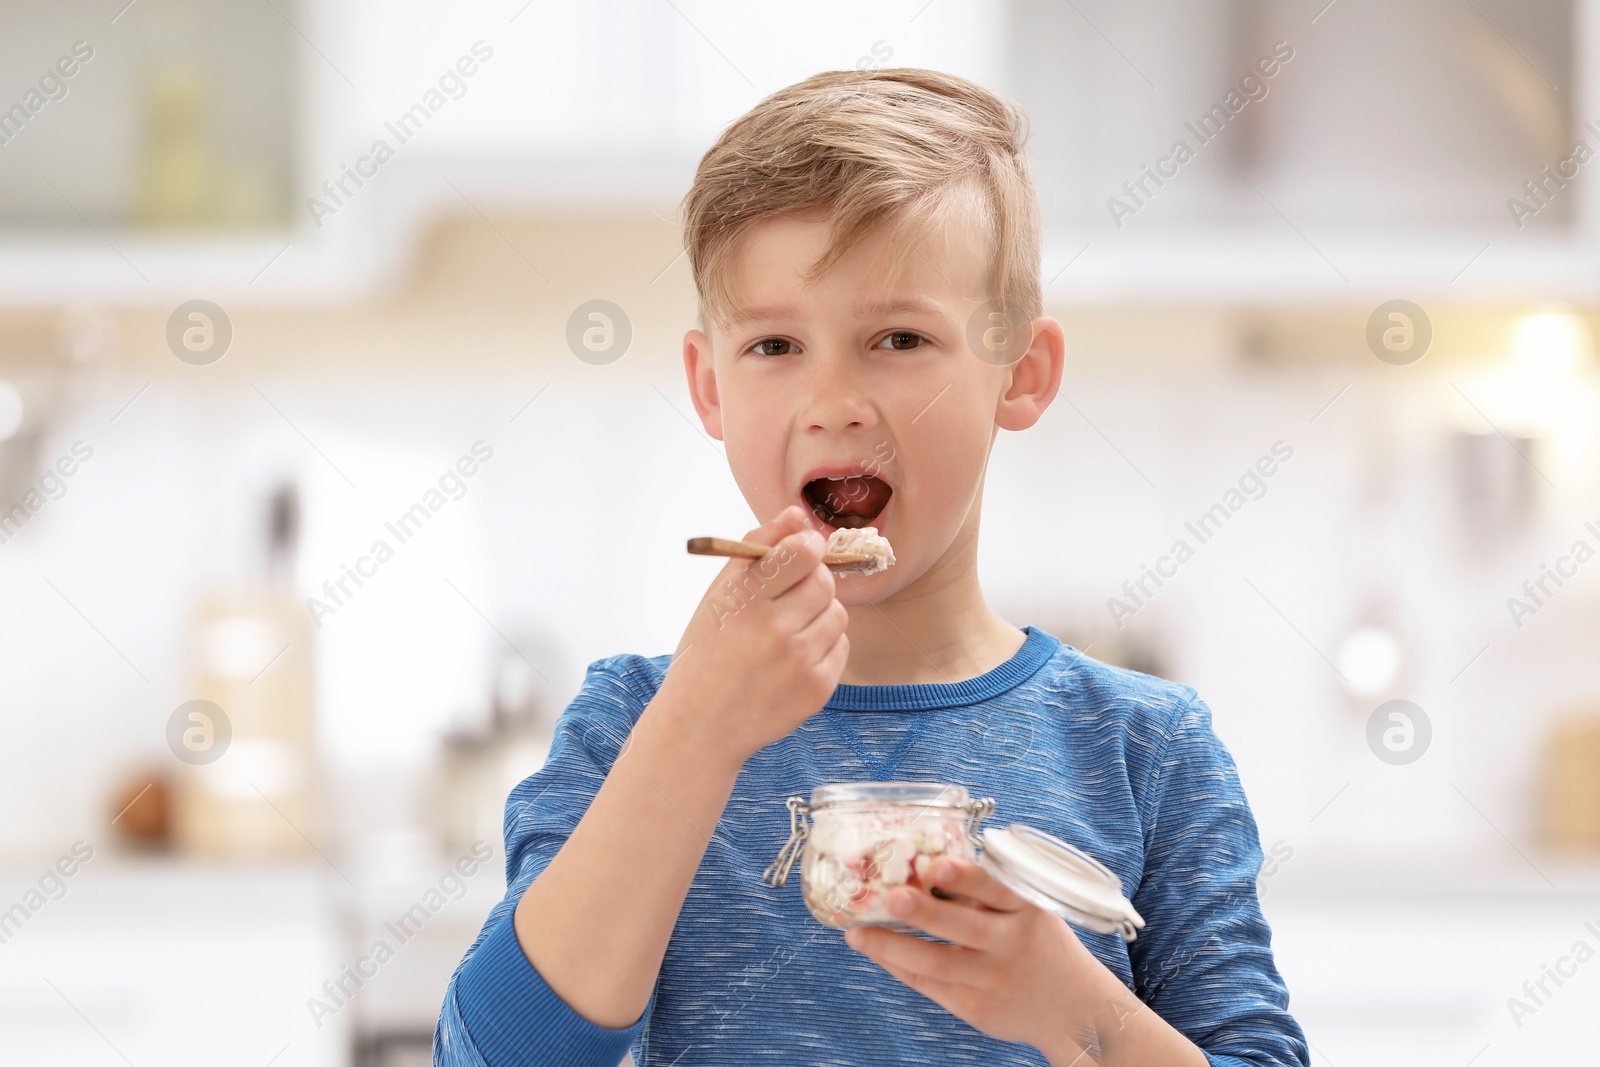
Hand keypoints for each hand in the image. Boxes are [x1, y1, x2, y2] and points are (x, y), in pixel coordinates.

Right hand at [655, 504, 848, 768]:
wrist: (701, 724)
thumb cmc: (708, 651)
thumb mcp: (719, 594)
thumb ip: (758, 547)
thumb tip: (797, 515)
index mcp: (744, 599)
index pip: (803, 552)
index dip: (808, 547)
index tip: (801, 554)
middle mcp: (773, 630)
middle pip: (825, 582)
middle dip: (813, 583)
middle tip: (790, 598)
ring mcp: (798, 662)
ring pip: (837, 614)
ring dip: (819, 616)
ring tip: (787, 633)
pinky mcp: (816, 689)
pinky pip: (840, 647)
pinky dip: (823, 647)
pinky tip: (793, 659)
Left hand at [844, 857, 1198, 1065]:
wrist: (1076, 1009)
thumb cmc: (1041, 943)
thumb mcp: (1031, 909)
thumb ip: (990, 890)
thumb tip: (927, 859)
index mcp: (1027, 910)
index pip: (996, 889)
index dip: (966, 878)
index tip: (938, 865)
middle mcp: (1011, 945)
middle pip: (963, 928)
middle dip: (925, 913)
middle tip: (892, 896)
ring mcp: (992, 979)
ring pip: (936, 962)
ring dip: (893, 945)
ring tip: (858, 931)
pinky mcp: (976, 1007)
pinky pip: (930, 985)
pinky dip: (898, 966)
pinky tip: (874, 948)